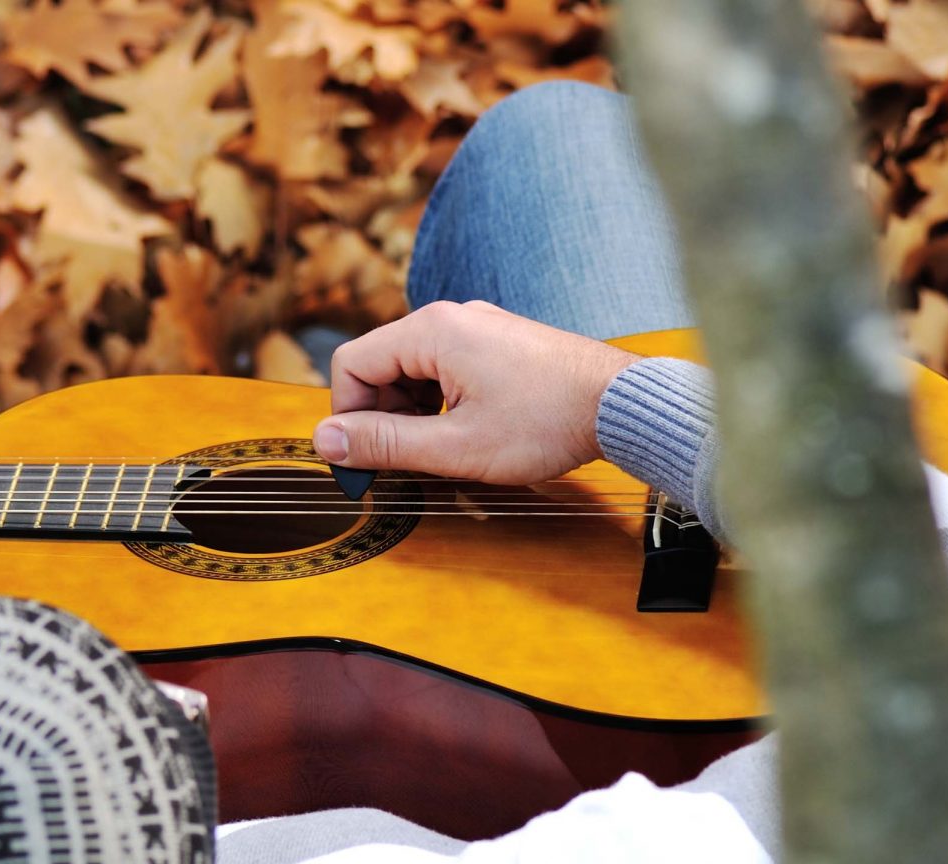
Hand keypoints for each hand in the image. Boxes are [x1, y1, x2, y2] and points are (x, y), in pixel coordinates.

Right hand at [311, 300, 639, 484]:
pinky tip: (469, 433)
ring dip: (413, 414)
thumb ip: (384, 444)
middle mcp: (450, 318)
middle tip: (410, 462)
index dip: (348, 418)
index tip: (366, 460)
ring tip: (447, 450)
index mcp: (431, 331)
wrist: (622, 406)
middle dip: (383, 418)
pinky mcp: (497, 343)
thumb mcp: (455, 446)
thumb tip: (325, 442)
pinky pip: (444, 370)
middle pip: (380, 367)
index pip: (350, 366)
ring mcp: (477, 327)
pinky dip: (441, 403)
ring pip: (412, 371)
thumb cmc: (546, 422)